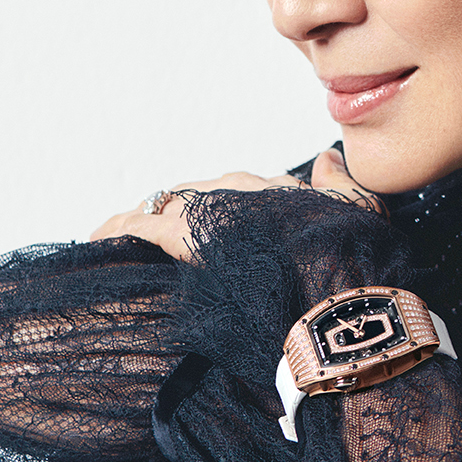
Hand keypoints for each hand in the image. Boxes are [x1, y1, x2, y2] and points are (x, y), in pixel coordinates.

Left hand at [88, 147, 384, 262]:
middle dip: (177, 208)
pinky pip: (140, 224)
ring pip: (166, 202)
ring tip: (121, 233)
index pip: (238, 187)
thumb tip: (328, 159)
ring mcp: (216, 210)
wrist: (339, 303)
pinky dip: (118, 228)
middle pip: (199, 191)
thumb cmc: (357, 266)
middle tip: (156, 230)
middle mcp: (247, 191)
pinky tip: (99, 237)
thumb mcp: (362, 215)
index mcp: (284, 189)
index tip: (211, 221)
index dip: (222, 204)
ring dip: (143, 217)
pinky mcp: (188, 234)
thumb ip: (341, 185)